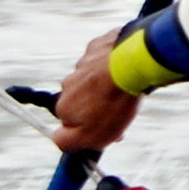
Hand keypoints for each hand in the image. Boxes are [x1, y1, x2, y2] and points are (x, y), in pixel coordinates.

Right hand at [52, 25, 143, 158]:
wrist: (130, 65)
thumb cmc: (113, 102)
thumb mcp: (90, 135)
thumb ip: (67, 141)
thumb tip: (58, 140)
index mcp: (64, 106)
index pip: (70, 123)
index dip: (88, 128)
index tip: (104, 129)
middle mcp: (67, 84)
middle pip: (81, 101)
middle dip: (96, 107)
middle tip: (118, 112)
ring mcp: (82, 64)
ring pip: (92, 81)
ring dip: (105, 87)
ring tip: (124, 91)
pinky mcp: (97, 47)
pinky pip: (103, 61)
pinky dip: (112, 67)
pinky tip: (124, 72)